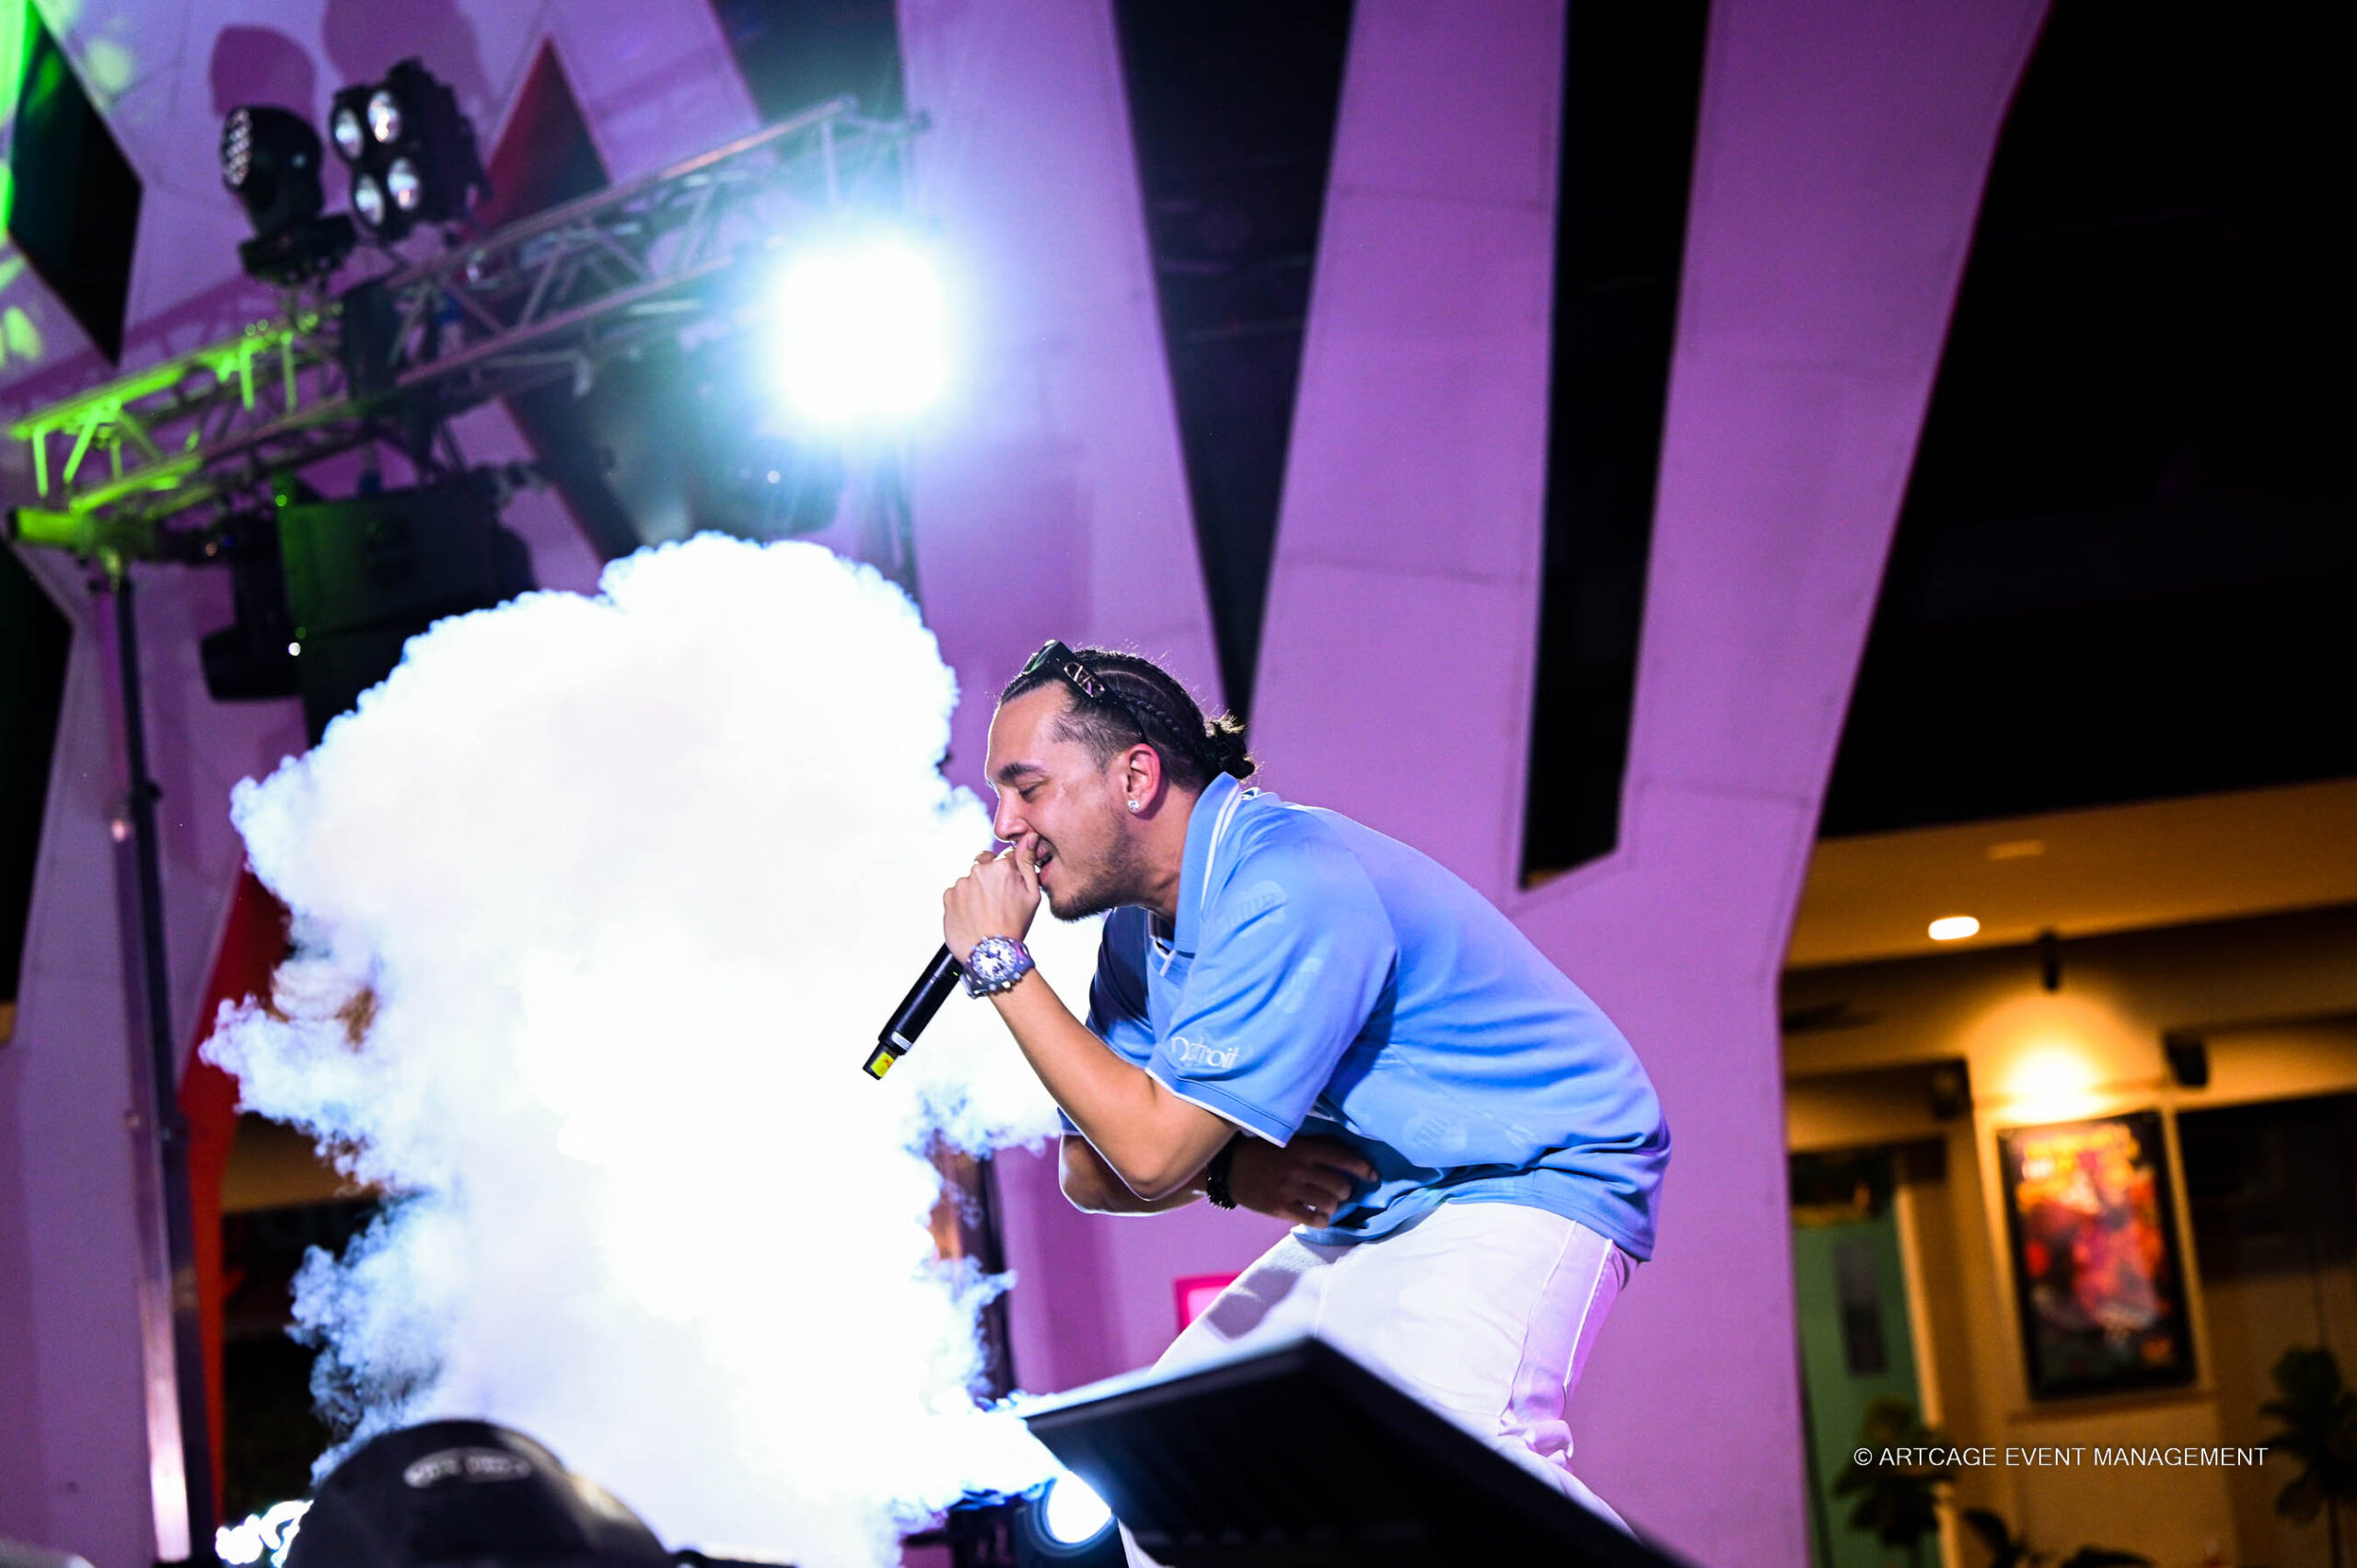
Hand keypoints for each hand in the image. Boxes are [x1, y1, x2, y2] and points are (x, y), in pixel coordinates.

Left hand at [942, 845, 1040, 964]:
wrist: (991, 955)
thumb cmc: (1016, 925)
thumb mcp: (1032, 894)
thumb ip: (1028, 862)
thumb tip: (1029, 836)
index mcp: (1001, 867)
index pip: (1006, 857)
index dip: (1010, 873)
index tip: (1010, 890)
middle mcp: (978, 870)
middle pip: (985, 865)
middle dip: (990, 877)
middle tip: (997, 902)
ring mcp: (961, 883)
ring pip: (970, 880)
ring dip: (976, 891)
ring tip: (985, 913)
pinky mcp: (948, 897)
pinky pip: (957, 894)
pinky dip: (963, 902)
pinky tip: (973, 917)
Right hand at [1224, 1135, 1377, 1225]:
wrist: (1228, 1167)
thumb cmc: (1262, 1150)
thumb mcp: (1289, 1139)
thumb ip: (1315, 1144)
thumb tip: (1347, 1153)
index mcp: (1304, 1148)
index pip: (1344, 1158)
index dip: (1363, 1168)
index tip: (1373, 1175)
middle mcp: (1300, 1168)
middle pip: (1340, 1185)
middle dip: (1346, 1190)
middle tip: (1341, 1191)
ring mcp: (1290, 1189)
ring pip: (1330, 1203)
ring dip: (1334, 1206)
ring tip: (1328, 1204)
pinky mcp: (1280, 1207)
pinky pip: (1313, 1219)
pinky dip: (1322, 1220)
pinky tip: (1320, 1217)